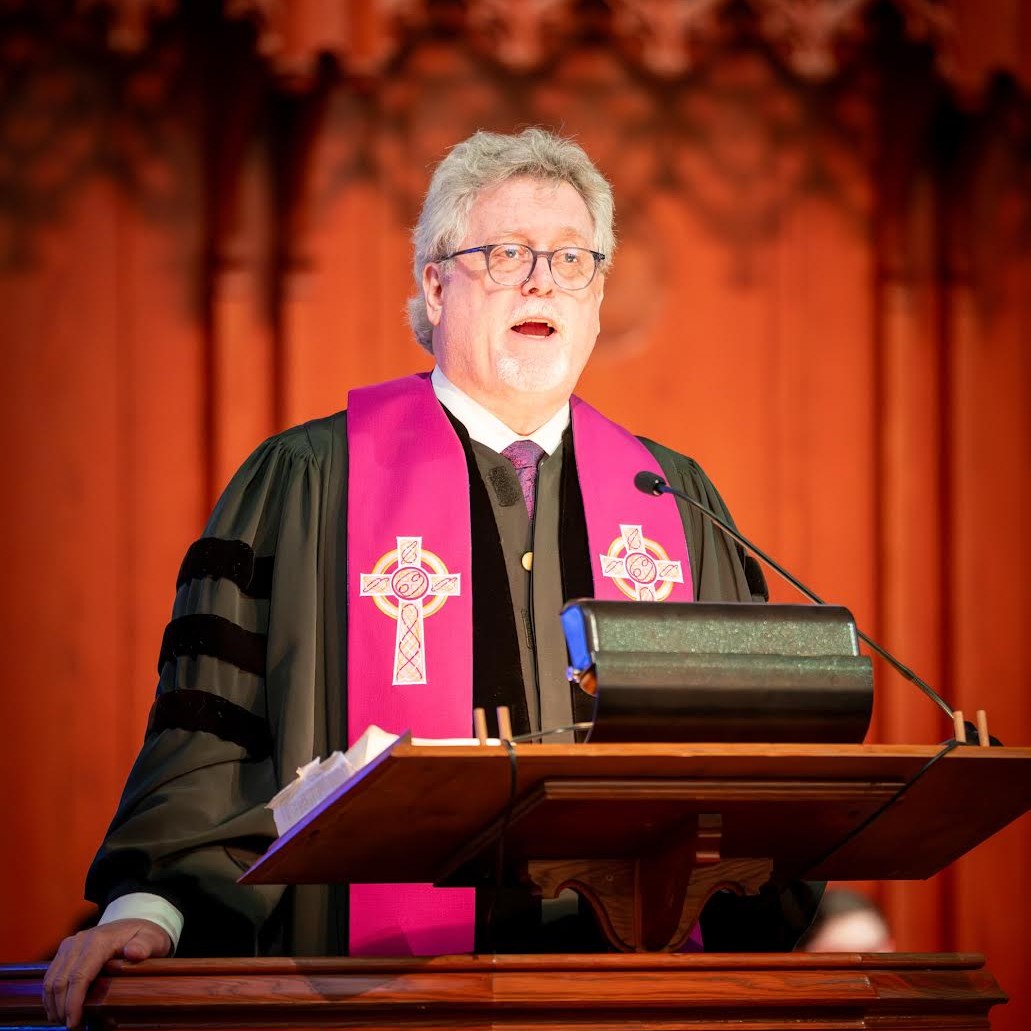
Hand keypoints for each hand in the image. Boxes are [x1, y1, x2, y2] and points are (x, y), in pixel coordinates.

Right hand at [43, 919, 171, 1027]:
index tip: (74, 1023)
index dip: (73, 1003)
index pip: (79, 976)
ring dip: (54, 1004)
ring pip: (51, 980)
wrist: (134, 923)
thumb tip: (133, 952)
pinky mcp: (65, 950)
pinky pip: (51, 975)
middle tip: (72, 1027)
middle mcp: (79, 941)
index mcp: (99, 941)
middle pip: (61, 981)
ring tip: (65, 1021)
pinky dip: (51, 995)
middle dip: (62, 1009)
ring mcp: (70, 945)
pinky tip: (58, 1009)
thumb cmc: (144, 935)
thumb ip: (144, 946)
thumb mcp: (152, 939)